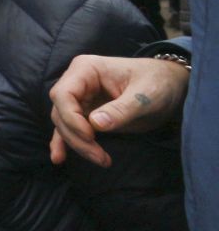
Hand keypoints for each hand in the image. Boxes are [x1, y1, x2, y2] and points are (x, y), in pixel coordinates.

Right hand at [48, 53, 189, 166]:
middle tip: (101, 156)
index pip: (63, 95)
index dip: (71, 117)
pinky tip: (59, 158)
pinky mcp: (86, 113)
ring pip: (64, 123)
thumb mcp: (146, 95)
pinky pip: (69, 128)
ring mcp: (81, 98)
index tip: (91, 136)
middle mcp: (77, 82)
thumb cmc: (158, 83)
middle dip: (76, 137)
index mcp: (86, 69)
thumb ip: (121, 109)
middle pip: (61, 112)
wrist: (170, 85)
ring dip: (77, 144)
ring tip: (101, 160)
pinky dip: (65, 142)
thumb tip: (95, 124)